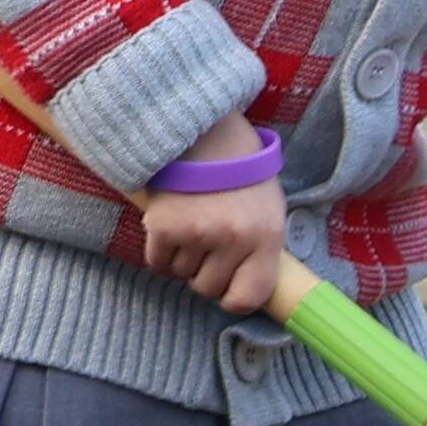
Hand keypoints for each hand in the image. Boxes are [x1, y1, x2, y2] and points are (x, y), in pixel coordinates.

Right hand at [140, 175, 293, 315]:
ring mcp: (197, 232)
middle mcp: (233, 238)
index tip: (227, 288)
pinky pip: (157, 261)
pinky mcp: (163, 225)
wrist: (203, 128)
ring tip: (192, 223)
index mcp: (266, 236)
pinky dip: (161, 250)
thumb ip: (260, 250)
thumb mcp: (269, 208)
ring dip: (183, 257)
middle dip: (205, 272)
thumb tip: (245, 289)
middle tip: (207, 243)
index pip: (248, 297)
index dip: (233, 297)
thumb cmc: (241, 170)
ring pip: (181, 274)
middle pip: (208, 287)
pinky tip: (172, 224)